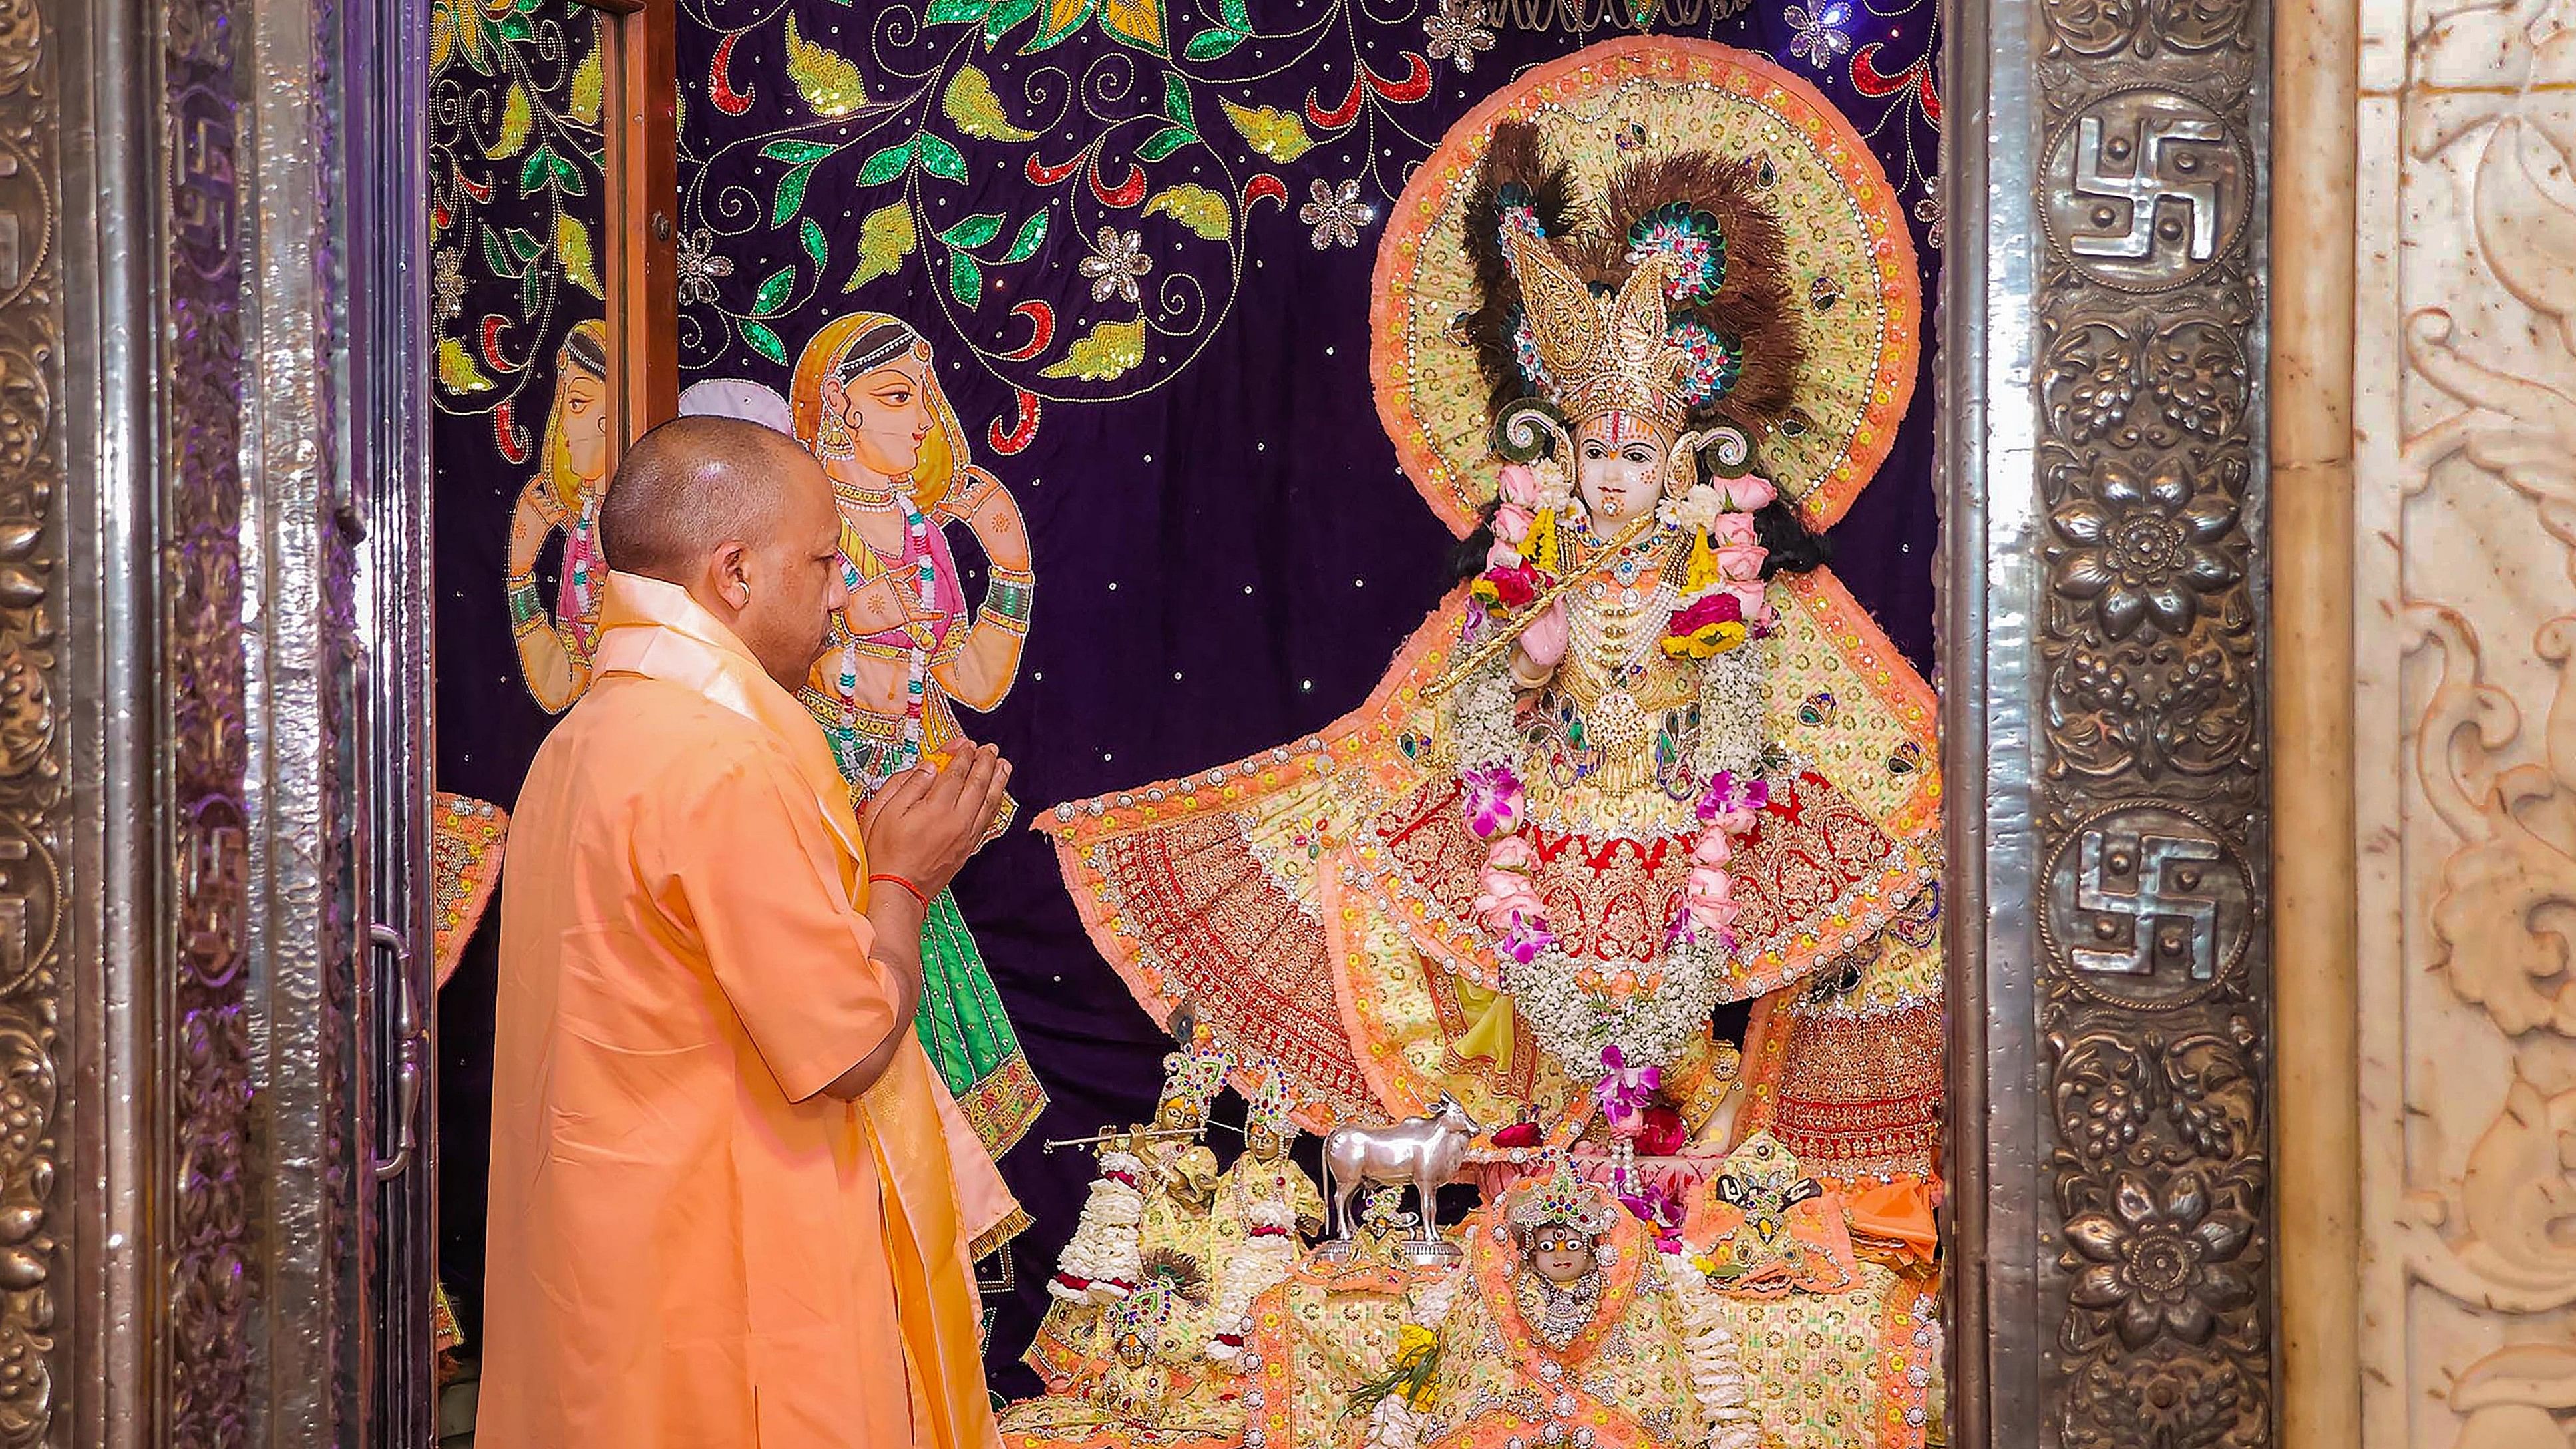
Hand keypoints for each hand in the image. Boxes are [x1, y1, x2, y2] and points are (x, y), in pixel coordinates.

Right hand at [859, 742, 1011, 896]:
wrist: (898, 890)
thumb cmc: (885, 852)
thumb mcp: (884, 812)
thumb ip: (908, 784)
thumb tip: (929, 766)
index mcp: (935, 807)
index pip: (955, 773)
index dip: (962, 755)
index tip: (965, 744)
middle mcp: (957, 819)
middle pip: (978, 783)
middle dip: (985, 762)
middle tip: (990, 749)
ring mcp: (966, 835)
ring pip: (989, 802)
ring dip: (998, 780)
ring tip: (1004, 765)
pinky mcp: (968, 848)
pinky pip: (988, 819)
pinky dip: (995, 803)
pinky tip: (997, 796)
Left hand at [942, 473, 1029, 571]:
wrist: (1010, 550)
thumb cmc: (1010, 534)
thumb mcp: (1008, 512)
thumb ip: (994, 502)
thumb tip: (978, 499)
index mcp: (1001, 491)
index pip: (983, 476)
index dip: (973, 471)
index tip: (965, 468)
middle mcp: (988, 494)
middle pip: (971, 490)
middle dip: (968, 498)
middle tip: (974, 512)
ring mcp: (979, 504)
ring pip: (962, 498)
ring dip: (960, 504)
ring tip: (965, 514)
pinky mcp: (970, 516)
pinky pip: (953, 507)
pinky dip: (945, 506)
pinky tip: (939, 505)